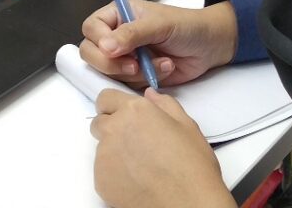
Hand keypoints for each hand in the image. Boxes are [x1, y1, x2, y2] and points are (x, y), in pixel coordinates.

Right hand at [79, 0, 237, 87]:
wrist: (210, 47)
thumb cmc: (187, 26)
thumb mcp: (159, 25)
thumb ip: (132, 34)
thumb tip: (105, 46)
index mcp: (119, 14)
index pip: (91, 27)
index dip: (98, 40)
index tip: (115, 49)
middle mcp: (117, 35)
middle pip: (91, 53)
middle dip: (111, 64)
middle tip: (134, 66)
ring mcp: (125, 57)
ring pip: (108, 73)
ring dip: (134, 73)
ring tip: (161, 62)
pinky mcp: (136, 75)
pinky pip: (126, 85)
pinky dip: (145, 81)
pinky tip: (164, 69)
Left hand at [90, 88, 235, 207]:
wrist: (187, 204)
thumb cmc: (192, 165)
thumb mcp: (187, 125)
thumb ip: (164, 104)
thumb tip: (149, 95)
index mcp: (134, 111)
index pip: (106, 98)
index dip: (114, 106)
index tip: (124, 116)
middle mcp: (114, 129)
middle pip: (100, 122)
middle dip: (112, 128)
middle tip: (134, 142)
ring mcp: (104, 156)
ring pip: (101, 147)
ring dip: (114, 151)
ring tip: (140, 164)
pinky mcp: (101, 180)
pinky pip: (102, 170)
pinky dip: (114, 173)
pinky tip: (136, 180)